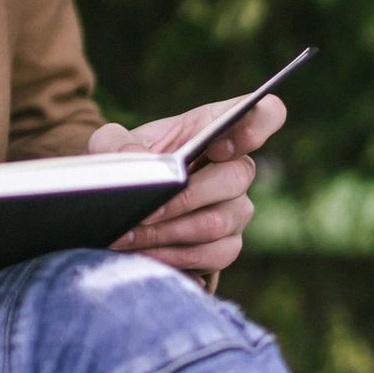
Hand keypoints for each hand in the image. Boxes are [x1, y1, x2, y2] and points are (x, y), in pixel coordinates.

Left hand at [86, 93, 284, 276]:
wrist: (119, 204)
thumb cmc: (125, 163)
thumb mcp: (109, 144)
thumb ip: (116, 143)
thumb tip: (138, 165)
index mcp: (214, 128)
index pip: (265, 116)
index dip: (255, 126)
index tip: (218, 146)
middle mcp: (236, 168)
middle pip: (237, 177)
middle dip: (185, 197)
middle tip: (145, 210)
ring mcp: (236, 208)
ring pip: (218, 222)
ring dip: (169, 232)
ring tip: (128, 235)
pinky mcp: (227, 244)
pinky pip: (213, 254)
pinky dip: (173, 256)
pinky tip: (144, 253)